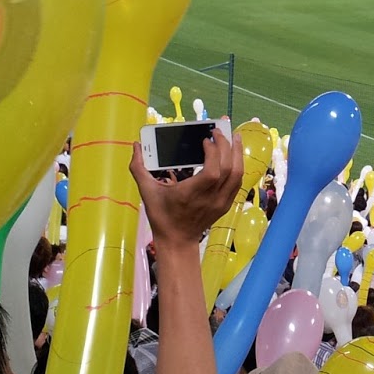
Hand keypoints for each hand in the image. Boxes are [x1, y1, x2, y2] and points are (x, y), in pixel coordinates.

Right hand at [130, 126, 243, 250]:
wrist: (177, 241)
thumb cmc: (161, 216)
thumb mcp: (147, 192)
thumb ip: (139, 168)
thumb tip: (135, 146)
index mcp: (191, 195)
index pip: (213, 171)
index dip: (213, 152)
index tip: (206, 140)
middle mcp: (210, 199)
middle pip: (228, 169)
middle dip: (226, 146)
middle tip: (218, 131)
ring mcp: (220, 203)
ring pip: (237, 175)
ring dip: (237, 153)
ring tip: (234, 136)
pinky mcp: (225, 205)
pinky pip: (237, 182)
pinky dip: (237, 166)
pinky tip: (234, 154)